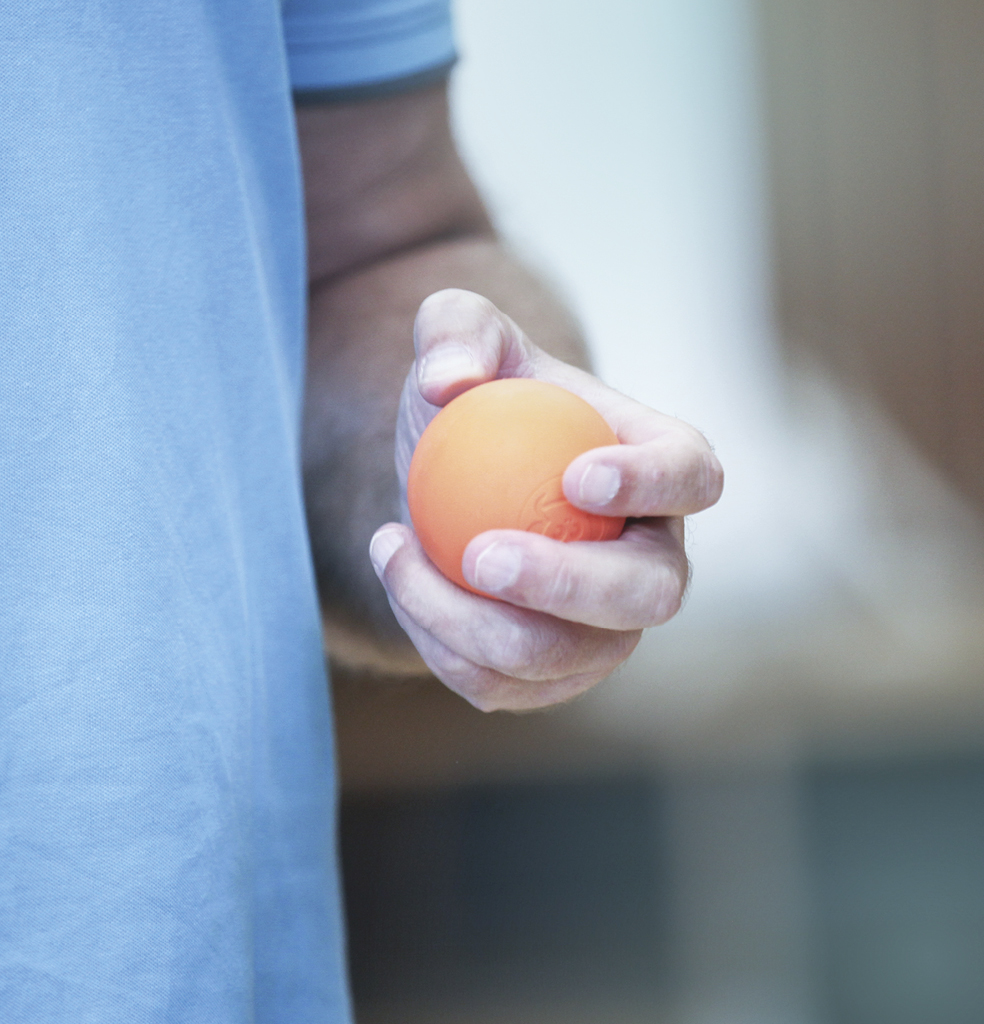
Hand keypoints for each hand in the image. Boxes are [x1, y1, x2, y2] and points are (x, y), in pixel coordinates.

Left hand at [368, 289, 722, 710]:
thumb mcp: (459, 338)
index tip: (574, 477)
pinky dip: (440, 648)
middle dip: (569, 586)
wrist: (448, 484)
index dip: (653, 485)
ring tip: (393, 550)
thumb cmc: (475, 405)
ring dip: (470, 624)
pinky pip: (504, 686)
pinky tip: (399, 580)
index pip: (693, 476)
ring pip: (565, 657)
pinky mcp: (554, 672)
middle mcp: (652, 559)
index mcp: (660, 468)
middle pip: (651, 595)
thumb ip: (456, 330)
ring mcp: (608, 627)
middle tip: (479, 554)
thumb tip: (447, 381)